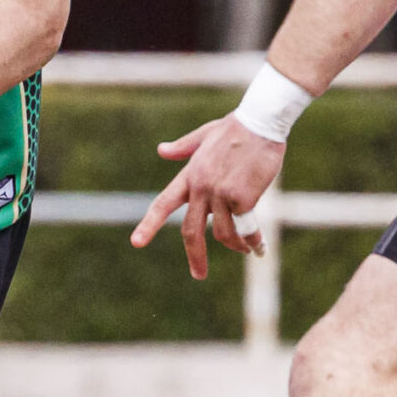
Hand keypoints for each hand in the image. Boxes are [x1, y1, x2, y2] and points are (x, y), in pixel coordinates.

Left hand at [131, 115, 284, 280]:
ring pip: (223, 234)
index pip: (163, 203)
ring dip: (235, 246)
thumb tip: (161, 150)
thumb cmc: (235, 127)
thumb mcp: (204, 135)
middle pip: (191, 231)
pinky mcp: (242, 197)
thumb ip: (183, 148)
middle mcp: (201, 187)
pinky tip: (259, 245)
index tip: (136, 243)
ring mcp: (220, 193)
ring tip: (246, 250)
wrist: (260, 121)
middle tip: (198, 275)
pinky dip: (253, 240)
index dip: (149, 224)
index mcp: (189, 174)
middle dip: (195, 256)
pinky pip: (245, 227)